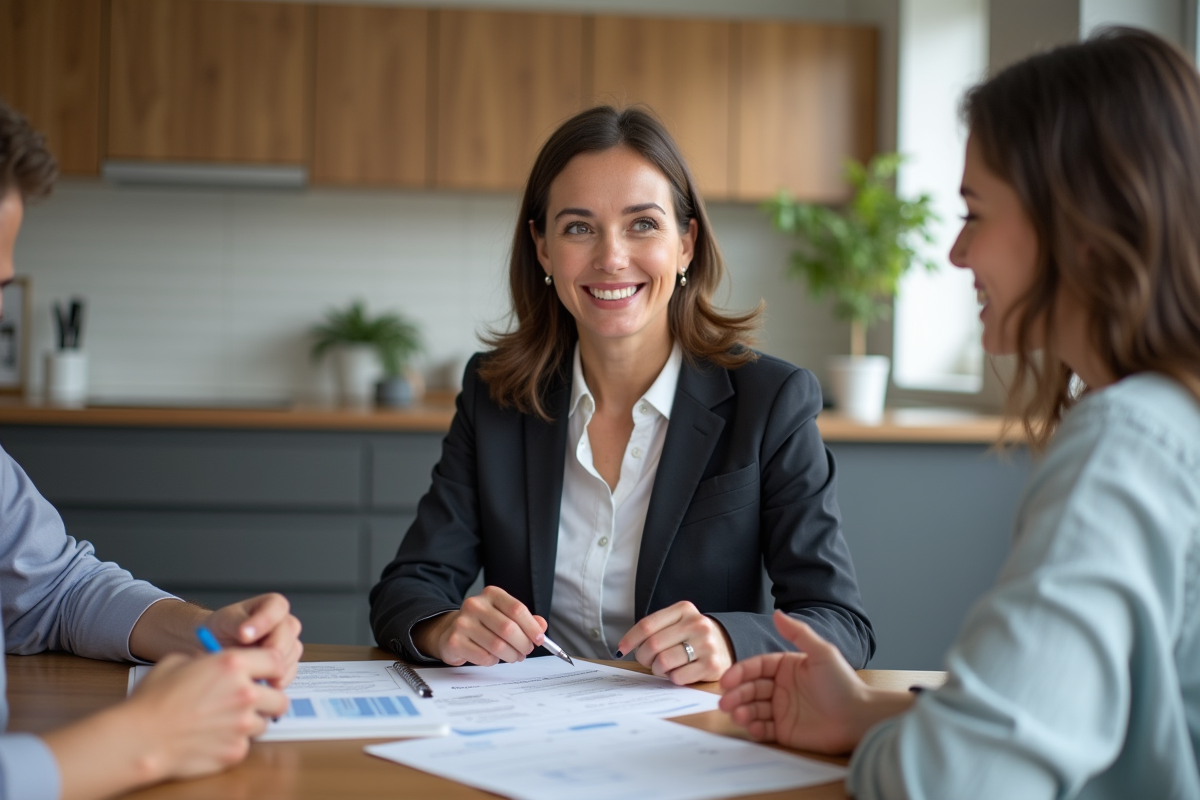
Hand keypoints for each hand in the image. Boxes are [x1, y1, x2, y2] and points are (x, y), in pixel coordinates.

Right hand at [125, 649, 289, 778]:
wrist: (140, 737)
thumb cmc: (153, 700)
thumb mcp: (179, 661)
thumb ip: (207, 659)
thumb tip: (215, 660)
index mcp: (233, 665)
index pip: (277, 661)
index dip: (272, 668)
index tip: (267, 674)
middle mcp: (245, 693)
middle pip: (280, 698)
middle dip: (268, 700)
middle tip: (251, 702)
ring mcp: (242, 725)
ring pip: (265, 723)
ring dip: (251, 722)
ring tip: (225, 721)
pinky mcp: (235, 751)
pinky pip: (245, 745)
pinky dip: (234, 742)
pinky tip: (213, 738)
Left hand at [204, 593, 302, 687]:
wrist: (212, 649)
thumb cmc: (219, 630)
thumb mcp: (222, 622)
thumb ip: (236, 623)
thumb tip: (246, 632)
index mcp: (268, 605)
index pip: (277, 606)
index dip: (265, 620)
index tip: (245, 635)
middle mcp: (282, 622)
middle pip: (289, 631)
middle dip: (272, 648)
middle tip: (254, 660)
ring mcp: (286, 643)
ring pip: (291, 652)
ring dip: (275, 664)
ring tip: (253, 671)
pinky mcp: (286, 663)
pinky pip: (290, 671)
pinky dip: (278, 678)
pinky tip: (263, 681)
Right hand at [414, 586, 547, 665]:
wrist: (451, 630)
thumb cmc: (483, 624)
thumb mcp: (504, 615)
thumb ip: (525, 620)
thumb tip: (541, 626)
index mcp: (491, 594)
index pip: (517, 609)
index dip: (532, 627)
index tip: (539, 639)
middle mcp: (475, 605)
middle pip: (508, 629)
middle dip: (523, 644)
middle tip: (526, 651)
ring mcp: (463, 622)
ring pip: (497, 645)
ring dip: (511, 655)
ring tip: (513, 656)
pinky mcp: (455, 641)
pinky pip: (484, 657)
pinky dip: (494, 661)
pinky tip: (493, 656)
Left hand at [617, 601, 732, 684]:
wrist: (726, 644)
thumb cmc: (692, 635)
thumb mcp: (677, 622)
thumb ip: (654, 628)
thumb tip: (622, 647)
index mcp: (684, 609)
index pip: (647, 625)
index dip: (630, 639)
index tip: (621, 649)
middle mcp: (697, 624)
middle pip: (653, 644)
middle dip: (644, 657)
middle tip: (647, 661)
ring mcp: (706, 644)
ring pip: (663, 662)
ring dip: (658, 669)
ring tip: (664, 667)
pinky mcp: (711, 665)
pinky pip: (677, 677)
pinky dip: (672, 678)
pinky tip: (679, 672)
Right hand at [718, 610, 905, 754]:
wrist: (859, 717)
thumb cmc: (843, 683)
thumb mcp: (821, 653)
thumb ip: (798, 633)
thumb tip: (776, 612)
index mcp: (786, 668)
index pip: (756, 667)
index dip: (740, 672)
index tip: (728, 679)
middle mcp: (780, 688)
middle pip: (750, 689)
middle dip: (736, 695)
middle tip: (725, 702)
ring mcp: (781, 710)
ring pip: (752, 709)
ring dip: (741, 711)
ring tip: (737, 715)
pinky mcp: (784, 731)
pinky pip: (763, 729)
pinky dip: (753, 728)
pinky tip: (751, 726)